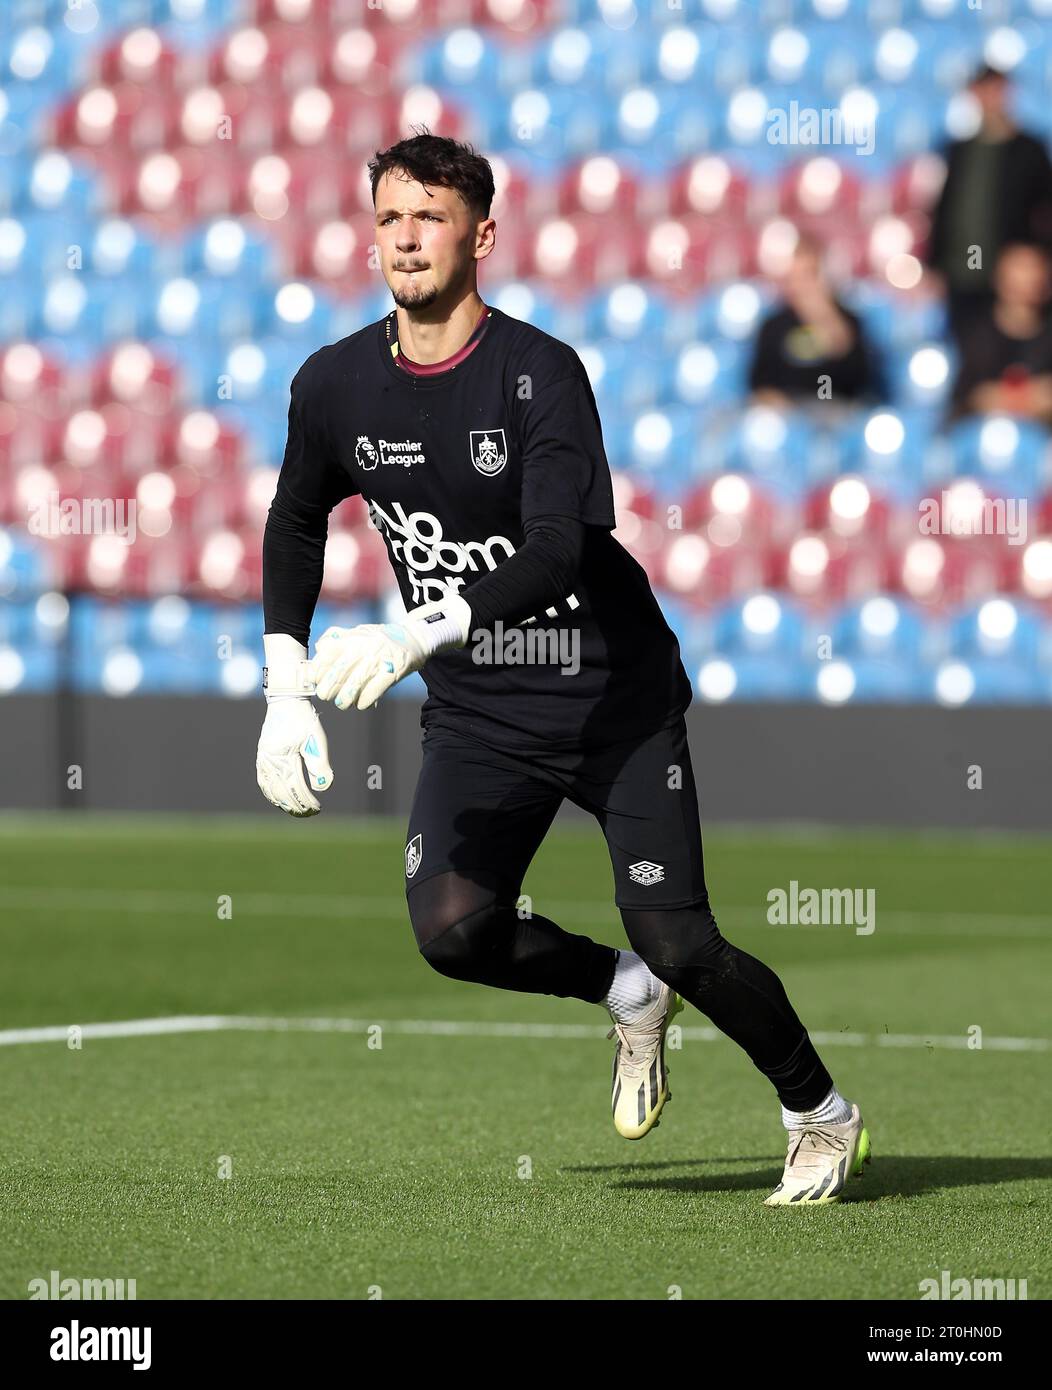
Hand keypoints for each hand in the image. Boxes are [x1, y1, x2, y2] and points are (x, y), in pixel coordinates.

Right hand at [256, 632, 333, 815]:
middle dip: (296, 806)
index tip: (317, 808)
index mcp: (280, 757)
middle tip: (310, 813)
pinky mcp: (262, 756)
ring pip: (270, 789)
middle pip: (281, 792)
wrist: (286, 700)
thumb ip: (319, 764)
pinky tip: (280, 799)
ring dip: (283, 802)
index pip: (294, 787)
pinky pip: (263, 781)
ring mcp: (262, 759)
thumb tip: (322, 788)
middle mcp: (267, 761)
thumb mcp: (316, 739)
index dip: (305, 801)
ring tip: (297, 810)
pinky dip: (271, 793)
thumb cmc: (303, 719)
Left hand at [309, 594, 471, 711]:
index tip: (315, 682)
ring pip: (355, 684)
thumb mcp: (358, 631)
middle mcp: (363, 647)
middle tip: (327, 696)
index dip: (317, 671)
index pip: (326, 655)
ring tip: (342, 704)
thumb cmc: (381, 638)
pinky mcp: (392, 671)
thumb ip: (337, 639)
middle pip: (338, 672)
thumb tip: (318, 650)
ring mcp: (378, 659)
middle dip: (328, 689)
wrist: (414, 638)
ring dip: (345, 699)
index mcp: (352, 638)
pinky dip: (365, 700)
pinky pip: (374, 690)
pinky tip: (362, 704)